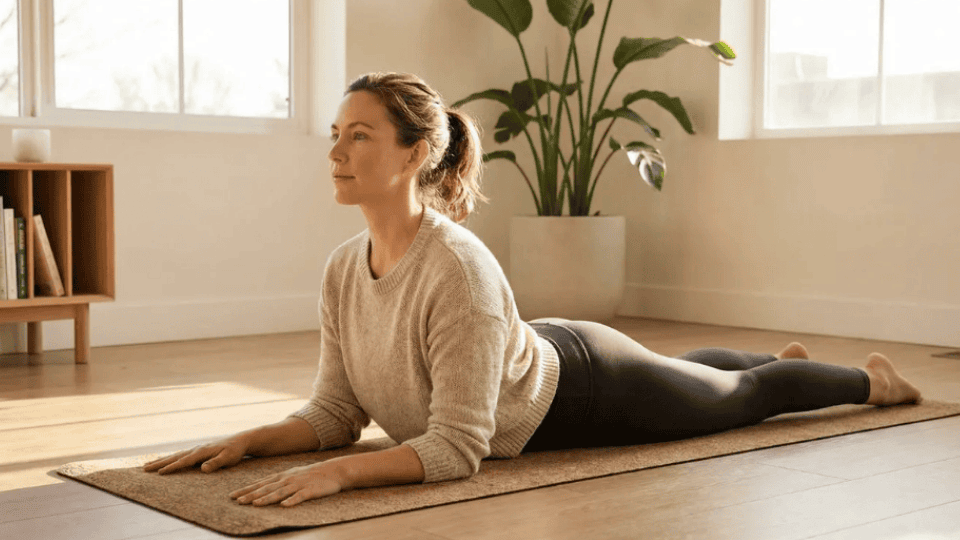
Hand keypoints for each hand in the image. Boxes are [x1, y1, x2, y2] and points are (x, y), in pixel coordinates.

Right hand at [143, 434, 250, 474]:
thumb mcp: (228, 458)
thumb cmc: (235, 451)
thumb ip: (216, 463)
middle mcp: (196, 449)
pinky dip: (169, 459)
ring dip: (161, 461)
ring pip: (175, 456)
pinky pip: (180, 456)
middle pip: (174, 457)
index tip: (159, 473)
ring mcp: (196, 450)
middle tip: (143, 469)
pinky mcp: (197, 451)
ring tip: (147, 466)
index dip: (172, 467)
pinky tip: (164, 462)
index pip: (184, 461)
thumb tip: (202, 469)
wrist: (240, 441)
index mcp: (202, 451)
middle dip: (159, 463)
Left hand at [230, 461, 346, 507]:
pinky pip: (300, 496)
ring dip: (267, 498)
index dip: (246, 490)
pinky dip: (291, 501)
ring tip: (255, 504)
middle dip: (251, 495)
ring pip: (280, 492)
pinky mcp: (310, 491)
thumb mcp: (291, 475)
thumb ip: (276, 482)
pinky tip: (284, 506)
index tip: (232, 496)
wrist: (333, 471)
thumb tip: (259, 489)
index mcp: (282, 476)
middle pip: (267, 488)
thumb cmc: (310, 475)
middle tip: (237, 501)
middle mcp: (287, 480)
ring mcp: (299, 485)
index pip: (260, 484)